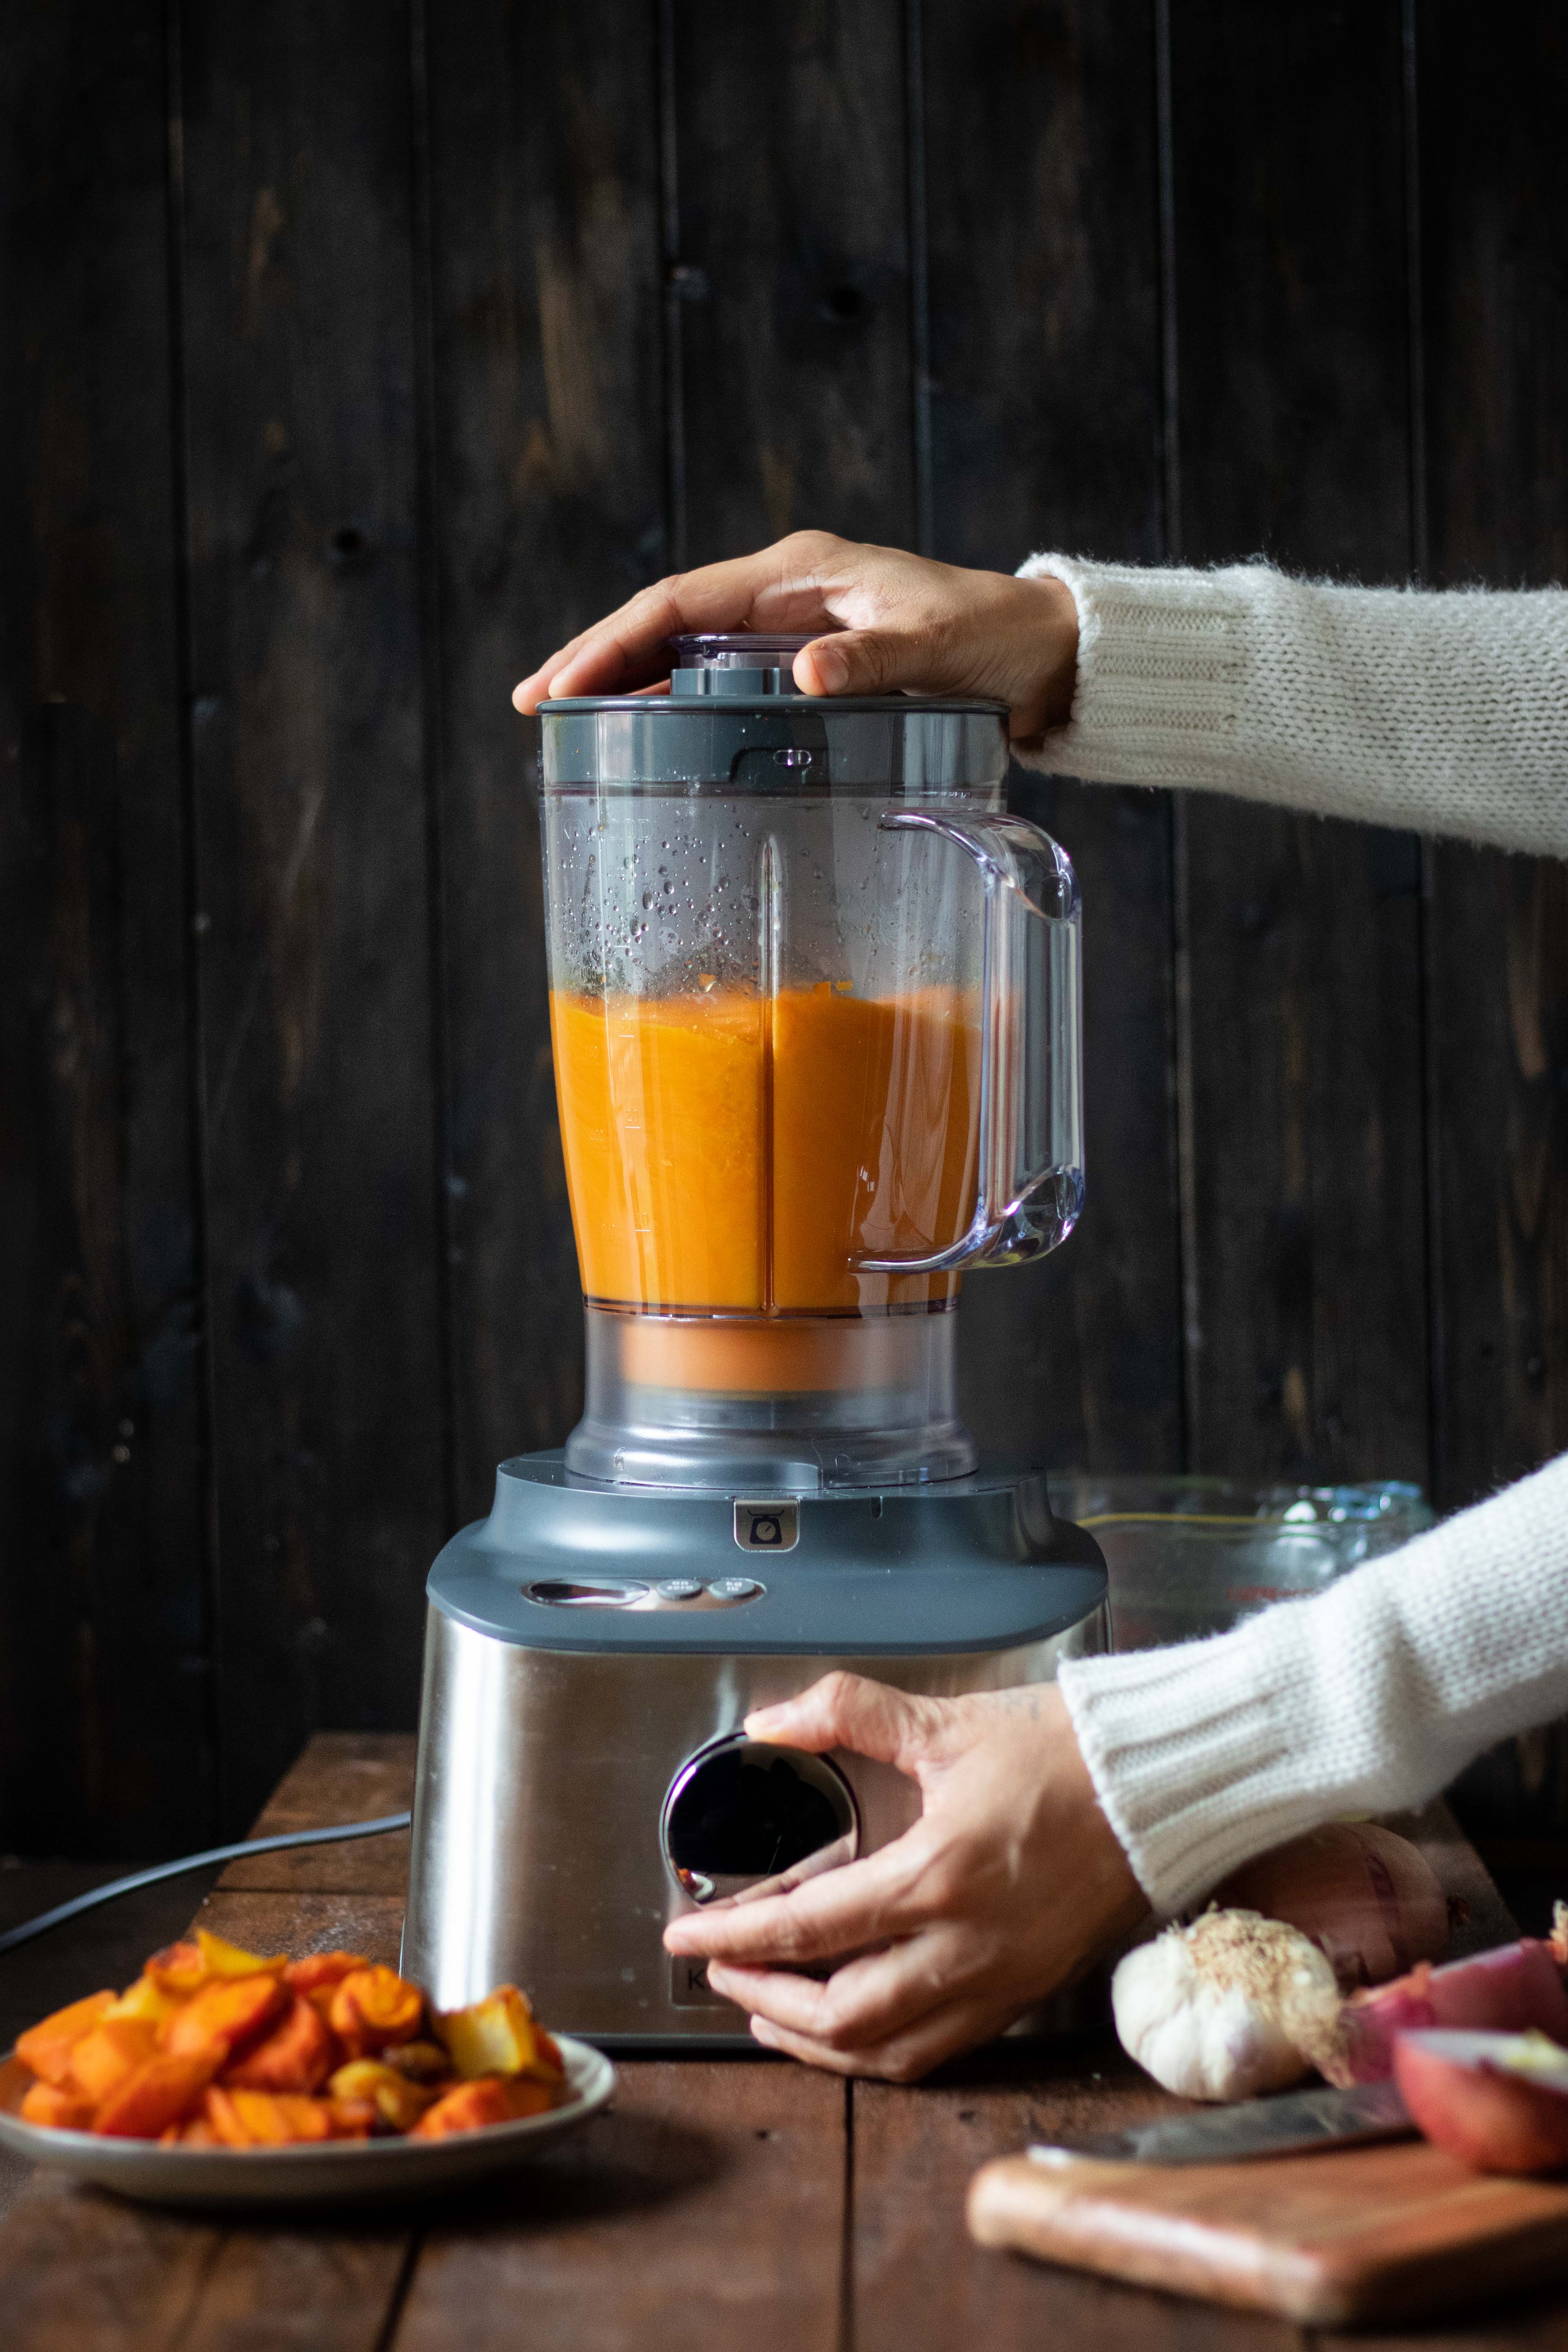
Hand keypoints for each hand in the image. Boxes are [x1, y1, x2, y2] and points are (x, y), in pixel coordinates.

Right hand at [512, 531, 1077, 740]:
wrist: (1038, 650)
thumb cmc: (991, 640)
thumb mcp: (936, 648)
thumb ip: (873, 661)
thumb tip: (803, 674)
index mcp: (798, 574)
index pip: (678, 601)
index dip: (615, 641)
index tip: (563, 683)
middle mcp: (783, 593)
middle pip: (664, 620)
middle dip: (597, 659)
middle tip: (532, 705)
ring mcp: (788, 626)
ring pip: (683, 648)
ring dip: (626, 680)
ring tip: (565, 721)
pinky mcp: (802, 659)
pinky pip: (717, 675)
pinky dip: (674, 698)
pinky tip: (643, 731)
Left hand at [662, 1672, 1145, 2080]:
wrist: (1154, 1785)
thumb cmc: (1063, 1753)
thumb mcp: (946, 1722)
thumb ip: (850, 1712)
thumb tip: (775, 1720)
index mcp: (938, 1876)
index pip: (808, 1928)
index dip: (734, 1938)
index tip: (687, 1936)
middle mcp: (966, 1945)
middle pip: (838, 2014)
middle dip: (762, 2001)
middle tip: (720, 1971)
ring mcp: (998, 1979)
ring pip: (887, 2052)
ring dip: (814, 2041)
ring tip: (769, 2011)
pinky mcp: (1022, 1992)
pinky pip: (937, 2052)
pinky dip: (879, 2052)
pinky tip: (850, 2024)